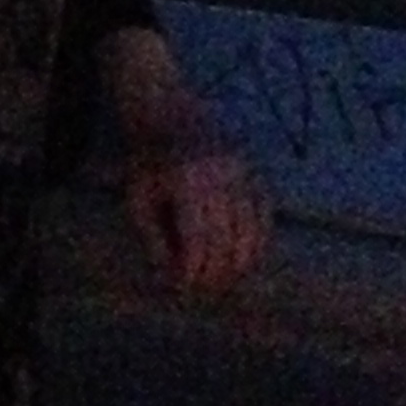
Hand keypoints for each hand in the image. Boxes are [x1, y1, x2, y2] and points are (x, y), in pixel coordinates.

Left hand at [125, 132, 270, 296]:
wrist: (171, 116)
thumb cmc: (151, 164)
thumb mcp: (140, 200)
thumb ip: (153, 240)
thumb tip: (173, 278)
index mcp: (187, 181)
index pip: (198, 240)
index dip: (194, 270)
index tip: (186, 286)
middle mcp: (220, 176)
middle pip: (226, 240)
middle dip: (217, 272)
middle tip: (206, 290)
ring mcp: (242, 173)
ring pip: (251, 232)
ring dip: (240, 263)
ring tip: (224, 279)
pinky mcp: (255, 172)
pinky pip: (265, 216)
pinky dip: (258, 242)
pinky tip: (245, 259)